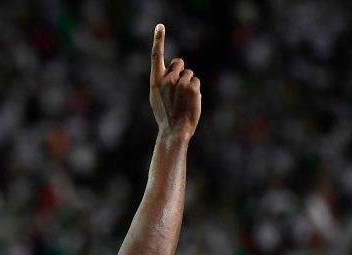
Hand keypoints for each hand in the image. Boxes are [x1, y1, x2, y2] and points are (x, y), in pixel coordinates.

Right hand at [148, 24, 200, 140]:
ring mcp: (179, 83)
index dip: (158, 40)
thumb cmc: (166, 115)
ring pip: (189, 73)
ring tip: (183, 99)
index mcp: (155, 82)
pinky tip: (190, 101)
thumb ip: (162, 82)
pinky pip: (196, 81)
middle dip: (181, 70)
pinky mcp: (191, 87)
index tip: (160, 26)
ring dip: (189, 83)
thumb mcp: (157, 98)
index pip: (156, 56)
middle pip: (178, 62)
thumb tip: (174, 71)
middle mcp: (166, 79)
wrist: (174, 130)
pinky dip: (195, 90)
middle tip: (179, 87)